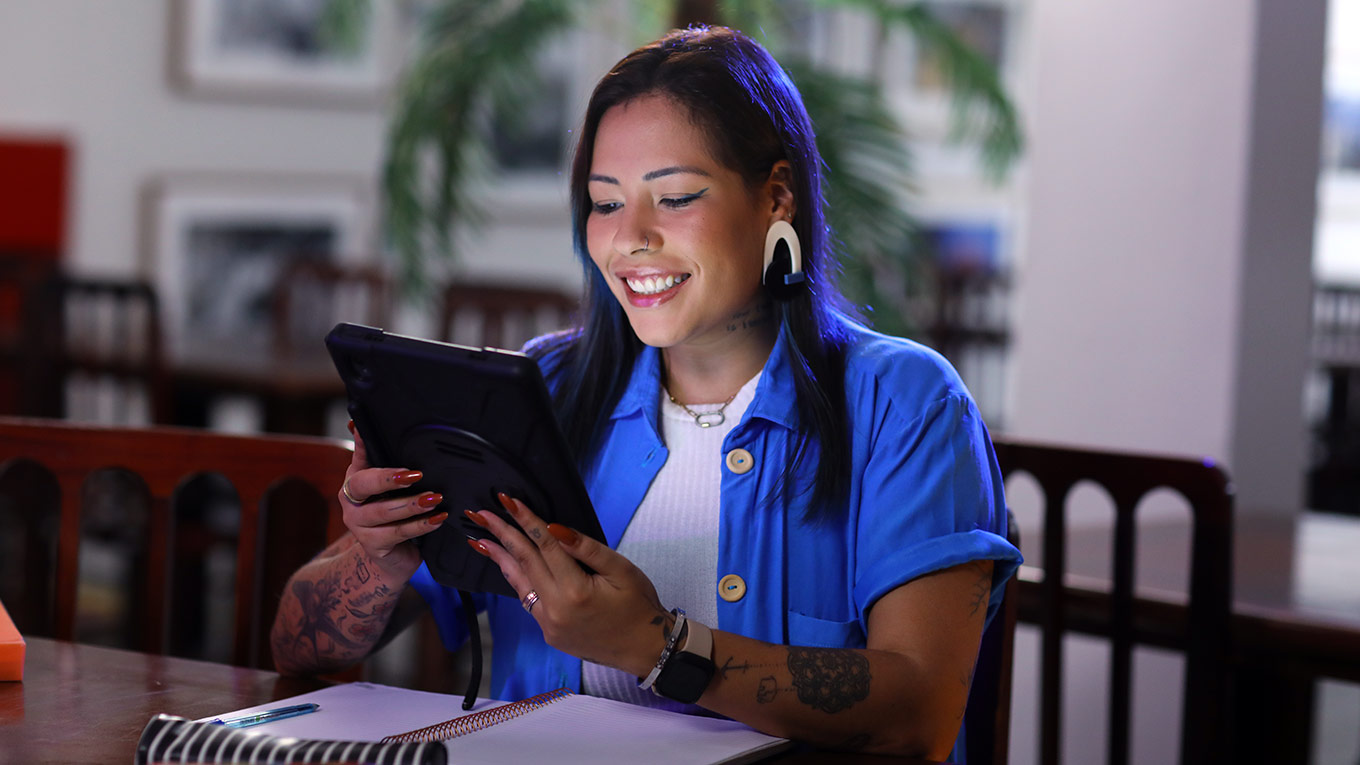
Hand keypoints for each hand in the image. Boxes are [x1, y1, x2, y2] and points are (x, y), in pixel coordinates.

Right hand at [339, 421, 446, 580]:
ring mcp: (358, 524)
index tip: (368, 431)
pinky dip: (421, 525)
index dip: (362, 443)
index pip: (358, 456)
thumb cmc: (391, 513)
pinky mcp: (373, 545)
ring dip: (411, 504)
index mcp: (355, 479)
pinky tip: (437, 519)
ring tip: (434, 498)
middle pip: (362, 485)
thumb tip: (369, 425)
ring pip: (383, 511)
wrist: (390, 556)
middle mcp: (351, 501)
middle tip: (415, 474)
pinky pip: (398, 533)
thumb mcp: (389, 486)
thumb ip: (384, 458)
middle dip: (388, 478)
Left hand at [467, 494, 669, 674]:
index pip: (545, 547)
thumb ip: (587, 548)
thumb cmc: (638, 606)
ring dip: (500, 558)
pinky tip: (509, 566)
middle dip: (502, 534)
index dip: (526, 521)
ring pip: (519, 584)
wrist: (644, 649)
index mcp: (575, 591)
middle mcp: (556, 609)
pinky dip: (518, 580)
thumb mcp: (621, 570)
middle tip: (480, 514)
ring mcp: (549, 624)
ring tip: (480, 539)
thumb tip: (555, 528)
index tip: (508, 501)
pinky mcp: (548, 632)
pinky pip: (528, 600)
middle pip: (524, 563)